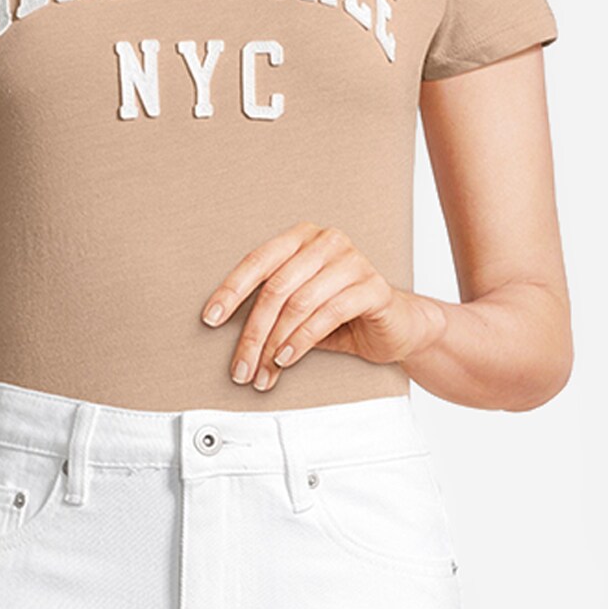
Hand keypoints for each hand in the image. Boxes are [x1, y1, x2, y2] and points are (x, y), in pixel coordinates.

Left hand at [201, 220, 447, 387]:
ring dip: (275, 343)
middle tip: (240, 366)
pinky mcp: (373, 287)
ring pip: (299, 303)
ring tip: (263, 370)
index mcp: (302, 238)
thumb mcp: (299, 309)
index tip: (210, 319)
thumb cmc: (342, 315)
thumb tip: (226, 333)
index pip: (258, 260)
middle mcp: (326, 242)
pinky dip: (302, 340)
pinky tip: (287, 359)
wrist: (398, 326)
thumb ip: (270, 310)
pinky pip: (328, 313)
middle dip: (253, 332)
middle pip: (276, 288)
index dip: (231, 290)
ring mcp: (352, 261)